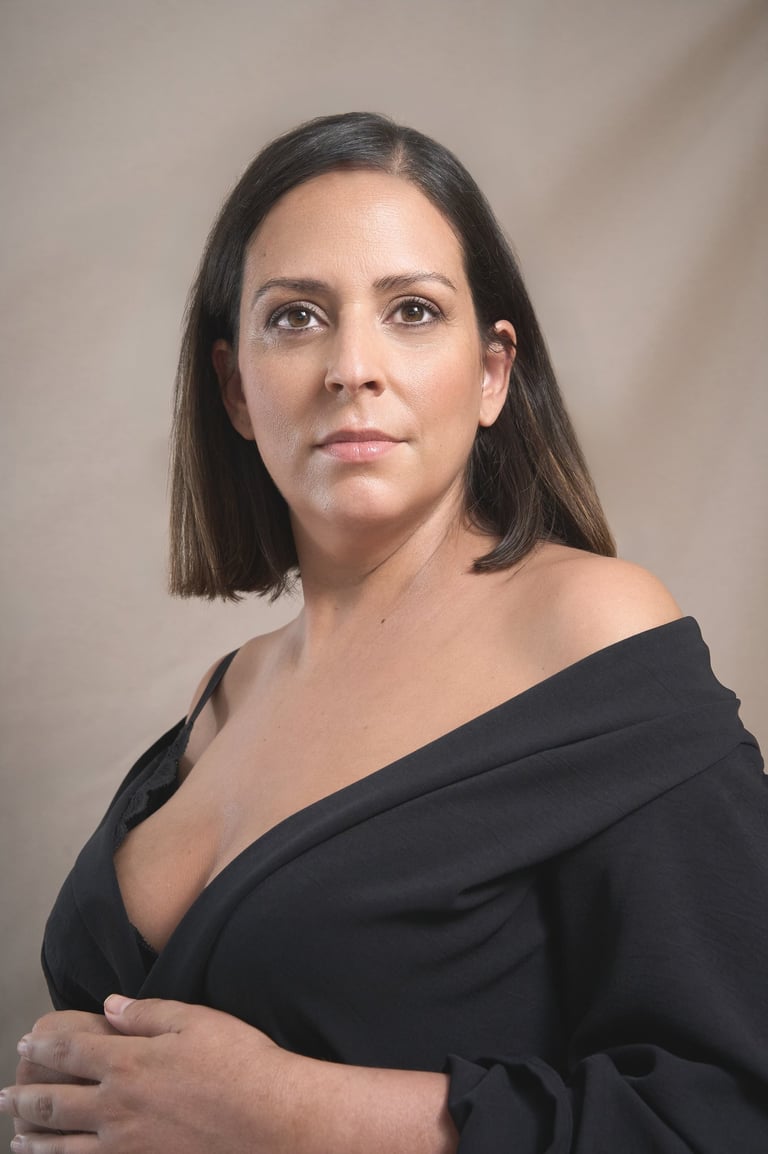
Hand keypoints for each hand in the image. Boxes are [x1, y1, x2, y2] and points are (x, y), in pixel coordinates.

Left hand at [0, 996, 295, 1153]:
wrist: (269, 1120)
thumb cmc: (239, 1063)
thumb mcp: (196, 1020)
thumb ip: (148, 1012)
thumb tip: (110, 1005)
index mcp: (129, 1061)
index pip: (71, 1049)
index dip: (43, 1045)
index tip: (24, 1043)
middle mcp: (117, 1105)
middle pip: (55, 1101)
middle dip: (23, 1097)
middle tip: (2, 1096)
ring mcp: (124, 1145)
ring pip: (62, 1145)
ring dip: (35, 1139)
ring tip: (18, 1136)